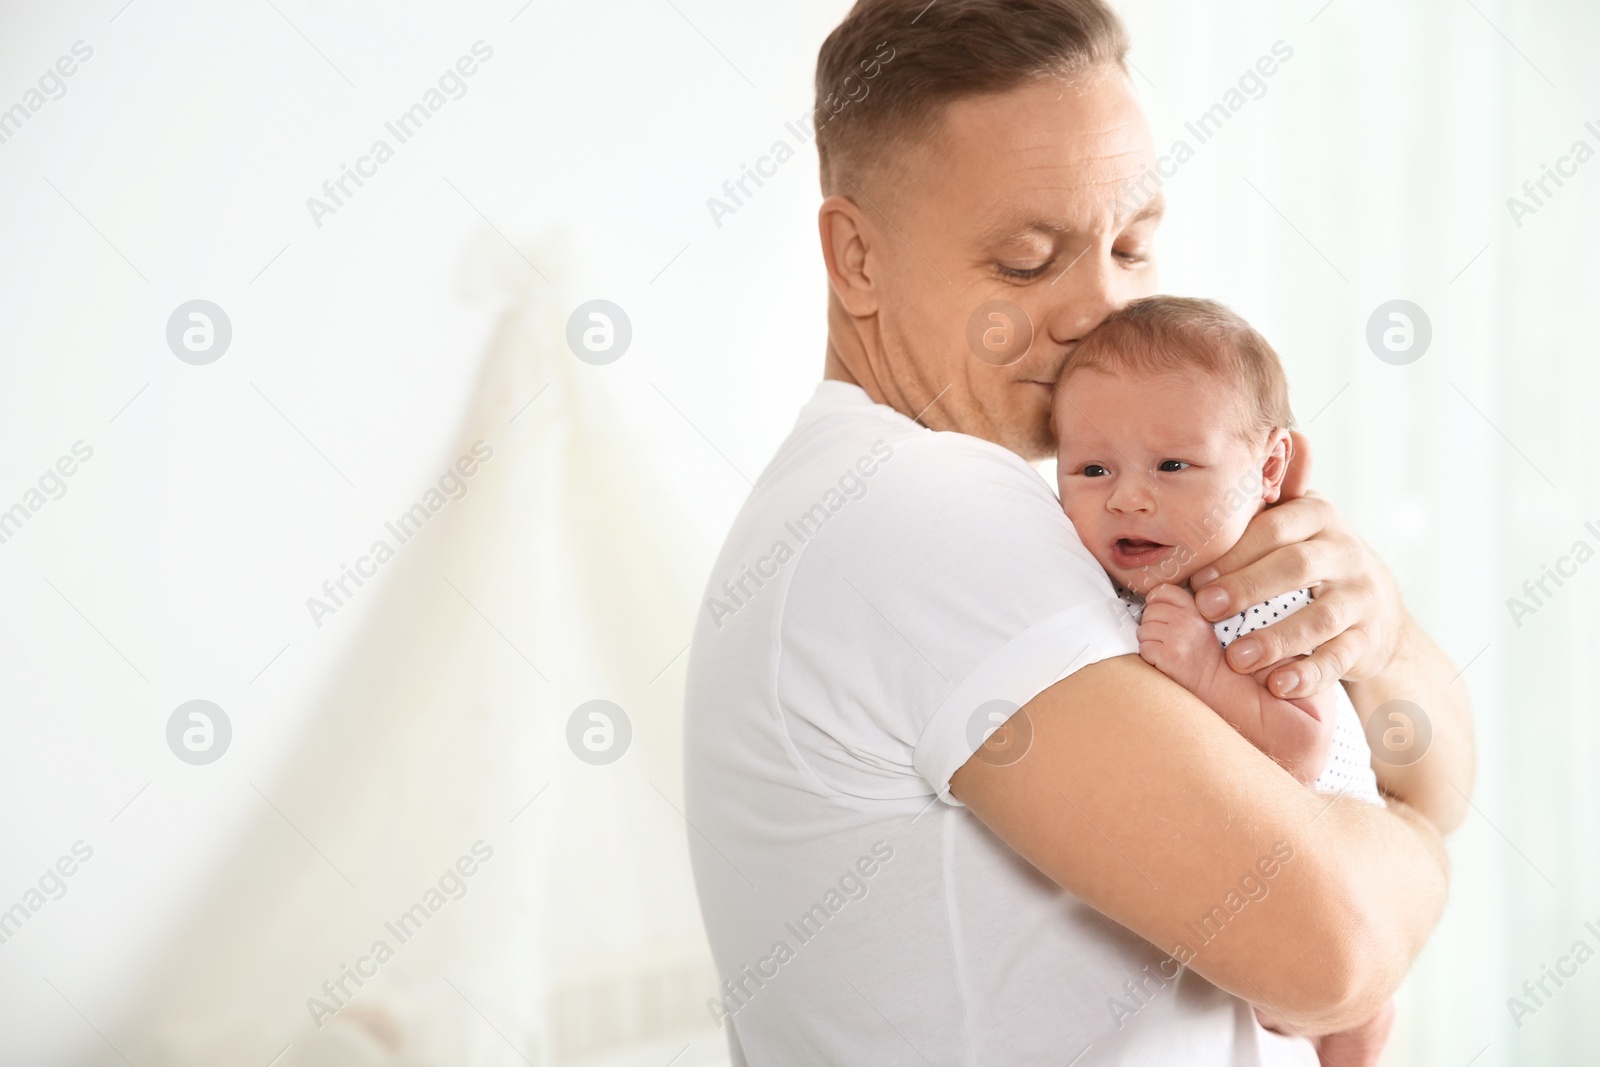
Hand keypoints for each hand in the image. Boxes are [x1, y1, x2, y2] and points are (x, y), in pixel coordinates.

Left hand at [1135, 583, 1223, 693]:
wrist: (1214, 680)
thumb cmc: (1201, 652)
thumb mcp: (1198, 622)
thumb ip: (1178, 608)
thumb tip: (1149, 600)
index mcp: (1194, 610)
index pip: (1163, 590)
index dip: (1155, 601)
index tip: (1158, 613)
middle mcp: (1187, 621)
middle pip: (1149, 612)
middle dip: (1151, 625)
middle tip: (1164, 638)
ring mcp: (1177, 638)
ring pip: (1142, 631)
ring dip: (1148, 642)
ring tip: (1164, 649)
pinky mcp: (1168, 656)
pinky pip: (1144, 649)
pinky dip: (1149, 656)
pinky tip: (1162, 660)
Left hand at [1190, 432, 1401, 698]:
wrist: (1374, 608)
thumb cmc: (1308, 557)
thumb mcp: (1293, 520)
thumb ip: (1273, 491)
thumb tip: (1285, 434)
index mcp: (1316, 517)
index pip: (1273, 528)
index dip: (1234, 552)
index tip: (1196, 576)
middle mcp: (1344, 552)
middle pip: (1294, 567)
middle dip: (1247, 588)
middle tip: (1206, 610)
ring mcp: (1360, 596)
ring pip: (1318, 617)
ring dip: (1275, 638)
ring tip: (1238, 658)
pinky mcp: (1368, 638)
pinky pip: (1339, 657)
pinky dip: (1309, 673)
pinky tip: (1278, 685)